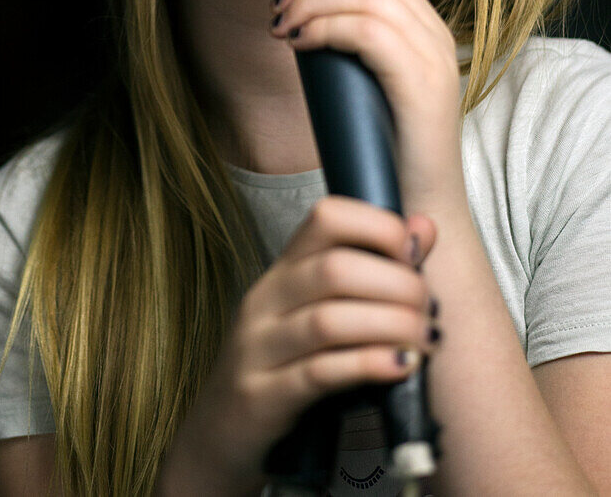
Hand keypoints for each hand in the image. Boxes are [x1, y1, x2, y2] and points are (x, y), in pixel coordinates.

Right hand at [156, 196, 438, 495]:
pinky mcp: (262, 396)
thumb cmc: (286, 365)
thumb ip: (375, 268)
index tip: (413, 255)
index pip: (327, 217)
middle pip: (336, 269)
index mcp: (284, 269)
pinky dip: (367, 365)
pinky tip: (400, 367)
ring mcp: (258, 347)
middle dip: (397, 285)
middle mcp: (267, 299)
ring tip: (424, 341)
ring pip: (329, 320)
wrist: (222, 434)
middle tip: (428, 310)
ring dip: (390, 326)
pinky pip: (318, 373)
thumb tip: (423, 228)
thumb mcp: (323, 311)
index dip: (378, 226)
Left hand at [269, 0, 465, 212]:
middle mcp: (434, 31)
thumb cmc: (380, 147)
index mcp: (422, 23)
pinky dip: (326, 26)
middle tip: (277, 3)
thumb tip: (293, 9)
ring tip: (281, 24)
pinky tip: (299, 43)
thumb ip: (343, 42)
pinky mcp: (421, 85)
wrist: (417, 207)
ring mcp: (432, 56)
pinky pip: (370, 30)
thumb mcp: (360, 80)